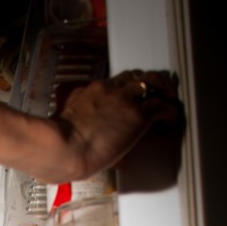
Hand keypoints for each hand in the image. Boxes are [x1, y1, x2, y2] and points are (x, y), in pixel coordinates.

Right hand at [52, 69, 181, 179]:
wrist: (61, 149)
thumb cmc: (56, 147)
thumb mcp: (62, 127)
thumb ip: (72, 124)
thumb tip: (73, 136)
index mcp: (88, 92)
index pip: (111, 84)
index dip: (122, 91)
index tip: (125, 101)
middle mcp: (107, 90)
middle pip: (131, 76)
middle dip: (142, 84)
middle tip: (152, 93)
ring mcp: (124, 101)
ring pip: (150, 82)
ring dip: (161, 90)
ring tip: (167, 100)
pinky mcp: (138, 116)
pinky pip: (162, 106)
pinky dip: (169, 112)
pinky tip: (170, 120)